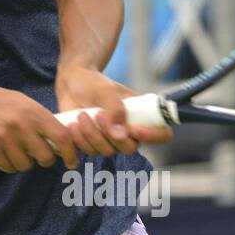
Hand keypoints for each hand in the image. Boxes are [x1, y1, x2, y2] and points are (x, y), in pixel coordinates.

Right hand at [0, 80, 77, 172]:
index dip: (71, 153)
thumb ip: (40, 120)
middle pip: (45, 157)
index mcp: (33, 112)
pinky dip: (8, 165)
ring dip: (24, 163)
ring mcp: (5, 137)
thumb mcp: (22, 103)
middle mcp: (21, 125)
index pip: (62, 136)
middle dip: (44, 160)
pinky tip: (3, 154)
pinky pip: (8, 167)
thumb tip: (61, 142)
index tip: (72, 162)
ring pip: (26, 165)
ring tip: (17, 152)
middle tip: (38, 155)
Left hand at [55, 64, 172, 156]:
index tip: (133, 129)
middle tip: (98, 115)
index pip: (162, 134)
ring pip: (107, 151)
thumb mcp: (106, 90)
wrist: (72, 83)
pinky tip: (73, 124)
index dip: (153, 136)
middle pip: (130, 148)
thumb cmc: (94, 83)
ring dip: (92, 135)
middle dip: (111, 135)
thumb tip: (121, 136)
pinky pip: (89, 151)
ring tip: (81, 115)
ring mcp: (110, 140)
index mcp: (141, 116)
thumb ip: (115, 110)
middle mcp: (129, 131)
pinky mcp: (92, 144)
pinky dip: (80, 139)